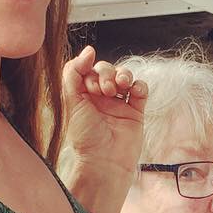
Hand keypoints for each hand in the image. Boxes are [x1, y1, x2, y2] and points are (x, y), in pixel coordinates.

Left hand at [60, 46, 147, 190]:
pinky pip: (140, 90)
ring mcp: (119, 104)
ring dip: (123, 75)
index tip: (89, 85)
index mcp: (83, 95)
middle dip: (106, 74)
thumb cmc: (86, 137)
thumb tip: (88, 50)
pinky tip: (133, 91)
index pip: (87, 69)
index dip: (89, 71)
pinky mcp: (135, 111)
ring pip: (124, 76)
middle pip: (106, 70)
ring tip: (119, 87)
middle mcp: (100, 98)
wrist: (105, 162)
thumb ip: (74, 73)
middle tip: (105, 90)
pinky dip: (139, 85)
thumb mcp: (72, 102)